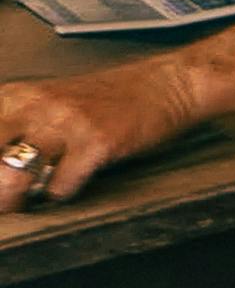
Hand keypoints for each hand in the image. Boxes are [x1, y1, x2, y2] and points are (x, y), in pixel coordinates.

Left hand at [0, 59, 201, 212]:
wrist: (164, 85)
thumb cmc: (110, 97)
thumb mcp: (49, 100)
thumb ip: (18, 124)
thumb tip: (1, 163)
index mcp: (18, 95)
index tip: (0, 174)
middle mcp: (36, 105)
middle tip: (4, 197)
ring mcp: (65, 123)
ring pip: (14, 173)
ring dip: (14, 197)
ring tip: (23, 201)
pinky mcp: (95, 143)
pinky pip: (60, 185)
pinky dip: (60, 194)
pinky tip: (67, 186)